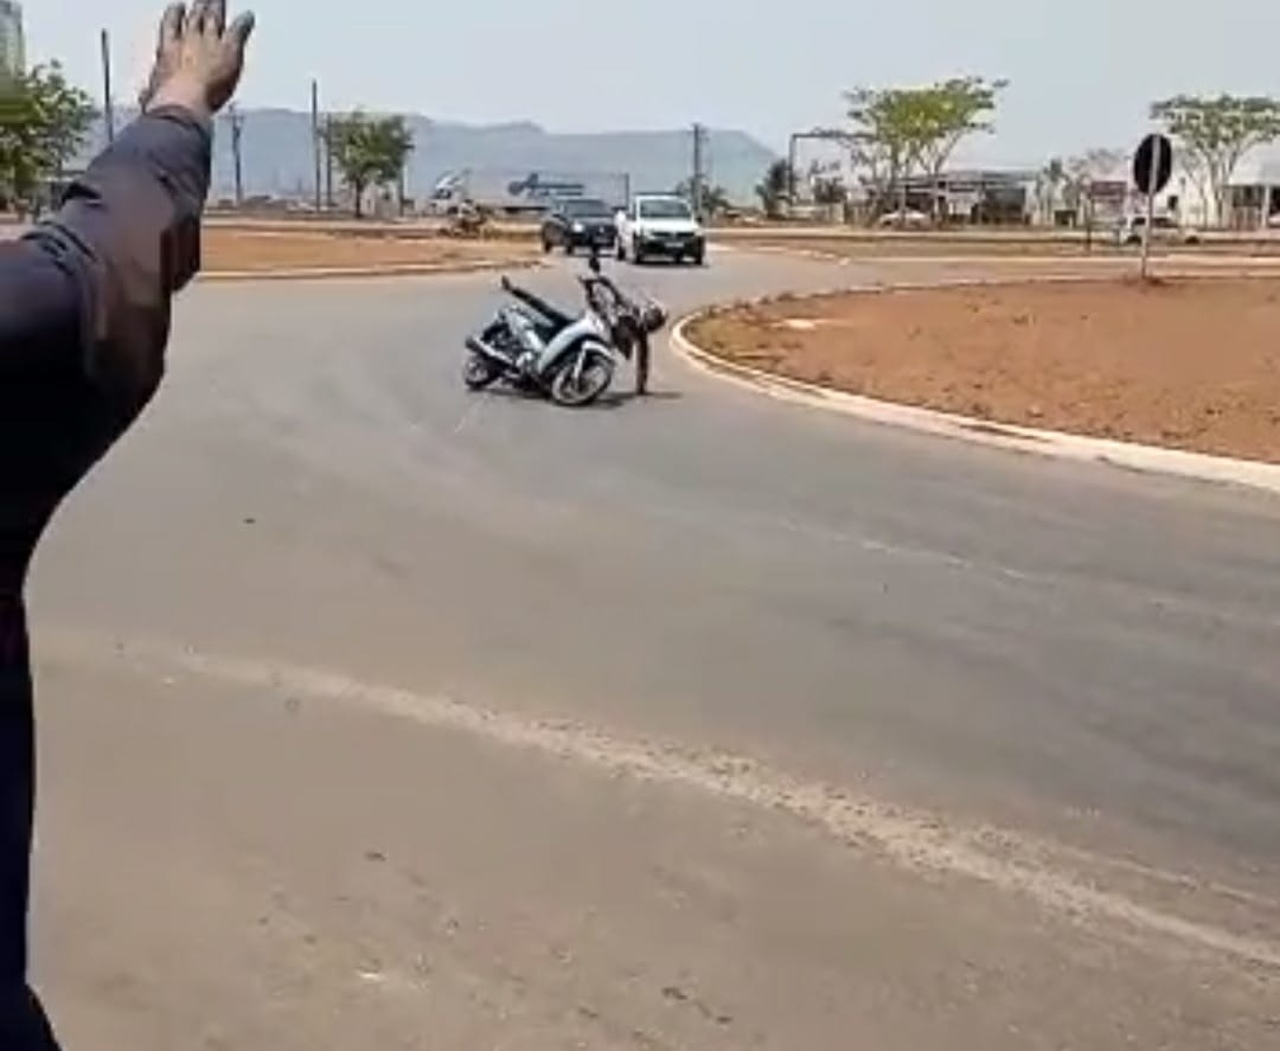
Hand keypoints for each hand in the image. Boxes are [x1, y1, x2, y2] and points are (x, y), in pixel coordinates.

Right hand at [140, 1, 254, 118]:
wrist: (182, 100)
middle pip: (195, 19)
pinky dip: (243, 24)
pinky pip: (237, 31)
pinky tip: (248, 17)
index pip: (170, 27)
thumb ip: (152, 93)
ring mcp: (208, 42)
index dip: (175, 16)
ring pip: (213, 18)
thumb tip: (145, 98)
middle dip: (199, 8)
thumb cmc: (167, 102)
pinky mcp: (229, 49)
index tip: (178, 7)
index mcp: (168, 51)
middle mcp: (188, 40)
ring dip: (217, 7)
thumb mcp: (154, 96)